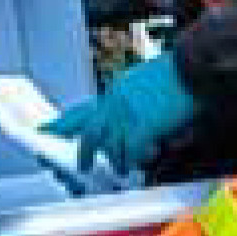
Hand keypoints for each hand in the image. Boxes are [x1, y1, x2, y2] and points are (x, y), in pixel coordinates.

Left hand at [46, 55, 197, 176]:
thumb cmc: (175, 71)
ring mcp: (128, 115)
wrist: (190, 66)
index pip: (81, 110)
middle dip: (84, 153)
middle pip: (89, 133)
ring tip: (120, 169)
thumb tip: (131, 108)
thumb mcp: (143, 79)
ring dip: (116, 160)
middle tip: (81, 167)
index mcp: (114, 92)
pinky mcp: (145, 125)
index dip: (62, 122)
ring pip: (111, 146)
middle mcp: (115, 104)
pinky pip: (133, 150)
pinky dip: (135, 159)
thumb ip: (132, 95)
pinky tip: (138, 164)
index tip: (47, 129)